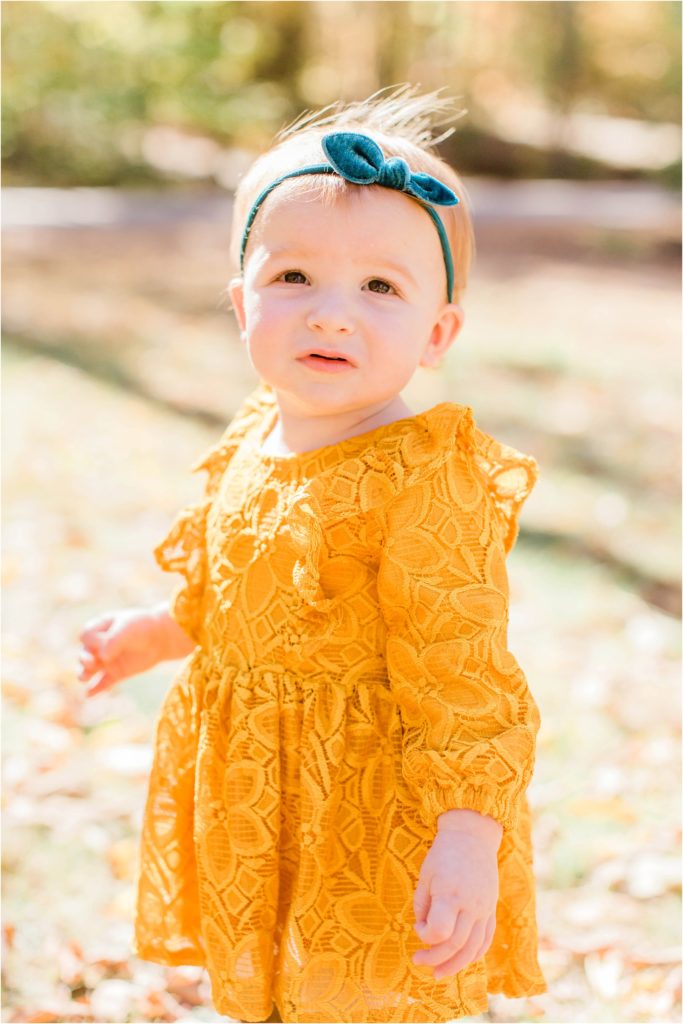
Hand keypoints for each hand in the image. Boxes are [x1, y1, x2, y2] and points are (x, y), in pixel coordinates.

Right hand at [77, 606, 170, 695]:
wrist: (161, 637)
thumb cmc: (143, 627)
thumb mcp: (128, 628)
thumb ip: (113, 640)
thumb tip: (103, 657)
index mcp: (99, 629)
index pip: (86, 636)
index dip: (92, 641)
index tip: (105, 642)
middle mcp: (99, 646)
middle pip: (84, 654)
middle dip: (84, 659)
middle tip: (91, 662)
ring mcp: (106, 660)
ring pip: (89, 670)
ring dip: (84, 674)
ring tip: (84, 678)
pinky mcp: (116, 674)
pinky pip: (102, 683)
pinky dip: (95, 689)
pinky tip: (88, 695)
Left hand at [412, 812, 500, 980]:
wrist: (472, 836)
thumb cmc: (443, 854)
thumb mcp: (426, 875)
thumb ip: (423, 905)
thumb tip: (424, 930)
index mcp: (450, 894)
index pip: (440, 931)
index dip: (425, 935)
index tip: (418, 926)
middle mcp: (471, 905)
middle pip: (456, 945)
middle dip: (435, 958)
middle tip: (419, 961)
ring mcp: (484, 909)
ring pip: (473, 948)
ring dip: (455, 965)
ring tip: (438, 973)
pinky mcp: (491, 909)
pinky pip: (486, 939)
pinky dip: (474, 954)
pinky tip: (461, 960)